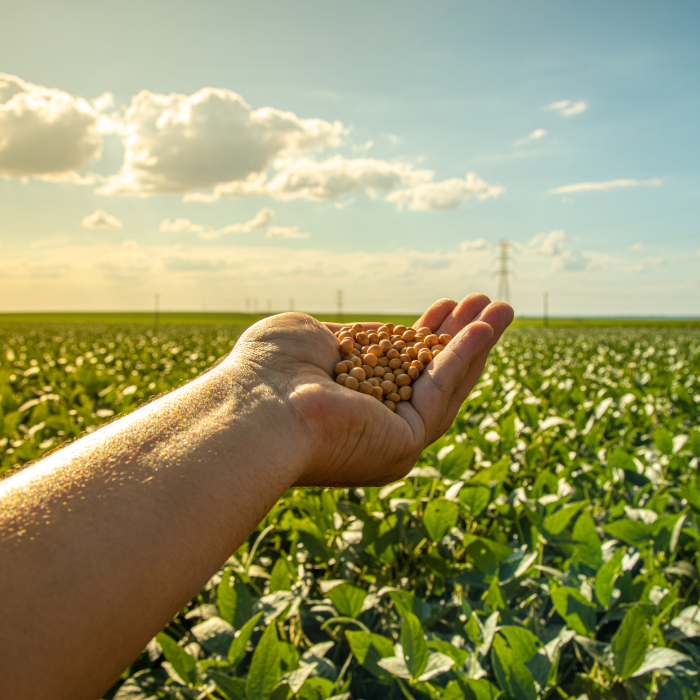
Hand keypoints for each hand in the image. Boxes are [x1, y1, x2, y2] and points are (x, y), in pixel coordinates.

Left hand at [225, 293, 512, 487]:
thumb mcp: (310, 339)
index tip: (443, 309)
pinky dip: (463, 361)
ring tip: (501, 310)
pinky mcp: (403, 446)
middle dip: (458, 339)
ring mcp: (388, 437)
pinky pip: (440, 397)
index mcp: (348, 398)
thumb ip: (345, 342)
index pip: (397, 366)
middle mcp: (371, 422)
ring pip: (444, 387)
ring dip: (475, 346)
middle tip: (486, 306)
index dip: (424, 336)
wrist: (256, 404)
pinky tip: (483, 329)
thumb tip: (355, 343)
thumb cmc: (267, 368)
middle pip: (428, 376)